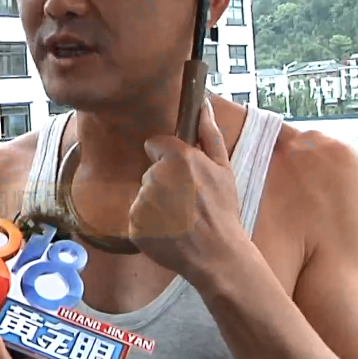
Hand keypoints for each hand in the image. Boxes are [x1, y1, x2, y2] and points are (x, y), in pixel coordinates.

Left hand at [130, 97, 245, 283]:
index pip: (155, 144)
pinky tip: (170, 232)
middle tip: (187, 202)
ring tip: (180, 219)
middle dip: (164, 183)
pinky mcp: (134, 225)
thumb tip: (204, 103)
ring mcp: (142, 203)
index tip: (183, 175)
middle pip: (150, 171)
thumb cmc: (223, 211)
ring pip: (144, 194)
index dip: (169, 159)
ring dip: (157, 204)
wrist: (218, 255)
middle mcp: (155, 178)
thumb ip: (209, 133)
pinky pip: (137, 217)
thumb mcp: (223, 168)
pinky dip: (150, 225)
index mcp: (176, 159)